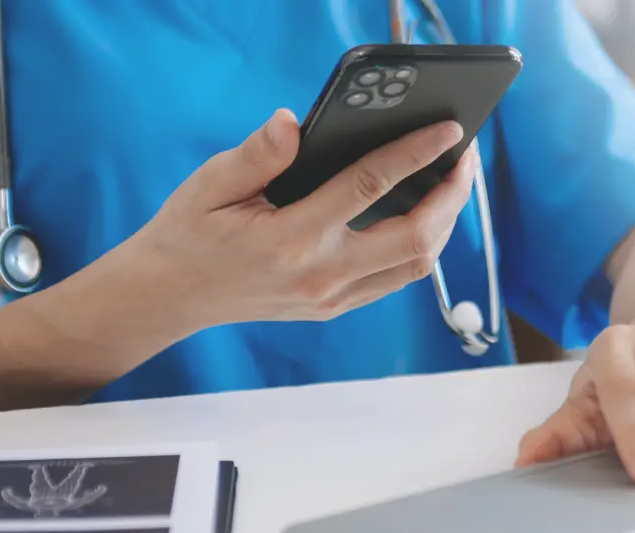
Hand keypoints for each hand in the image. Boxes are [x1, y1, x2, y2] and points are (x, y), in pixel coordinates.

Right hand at [128, 108, 476, 328]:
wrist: (170, 296)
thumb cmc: (188, 234)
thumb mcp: (210, 185)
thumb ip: (257, 154)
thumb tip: (292, 123)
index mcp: (290, 239)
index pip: (368, 188)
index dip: (414, 155)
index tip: (447, 132)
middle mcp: (320, 275)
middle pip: (414, 240)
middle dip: (451, 197)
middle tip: (464, 158)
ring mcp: (331, 297)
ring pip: (415, 266)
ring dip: (444, 224)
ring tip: (453, 183)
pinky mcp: (333, 307)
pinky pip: (394, 279)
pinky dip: (421, 246)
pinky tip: (424, 214)